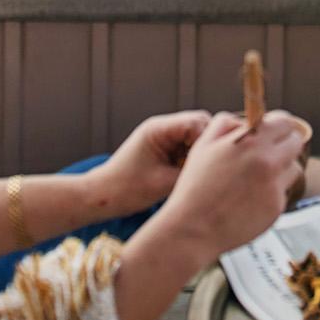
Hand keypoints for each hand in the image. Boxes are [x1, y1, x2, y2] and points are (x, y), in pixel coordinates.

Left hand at [89, 110, 210, 217]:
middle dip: (207, 146)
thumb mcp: (164, 183)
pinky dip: (192, 160)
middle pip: (199, 126)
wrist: (102, 196)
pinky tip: (190, 176)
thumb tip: (218, 169)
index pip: (197, 123)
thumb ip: (192, 172)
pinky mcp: (164, 148)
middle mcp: (162, 127)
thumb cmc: (127, 190)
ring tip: (197, 174)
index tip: (213, 163)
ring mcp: (163, 137)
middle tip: (208, 169)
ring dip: (200, 154)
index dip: (209, 141)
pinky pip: (187, 148)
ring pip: (196, 137)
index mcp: (159, 129)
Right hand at [152, 110, 308, 259]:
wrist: (194, 228)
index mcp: (251, 141)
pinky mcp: (276, 208)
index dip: (279, 125)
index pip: (285, 122)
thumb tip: (246, 121)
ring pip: (294, 169)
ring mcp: (274, 186)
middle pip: (296, 143)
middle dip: (285, 144)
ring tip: (258, 179)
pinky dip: (273, 193)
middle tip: (270, 153)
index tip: (274, 131)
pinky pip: (284, 193)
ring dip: (282, 170)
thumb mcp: (204, 144)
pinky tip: (252, 198)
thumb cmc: (196, 187)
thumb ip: (226, 124)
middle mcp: (268, 161)